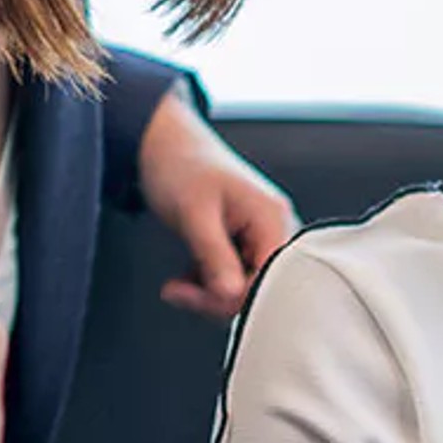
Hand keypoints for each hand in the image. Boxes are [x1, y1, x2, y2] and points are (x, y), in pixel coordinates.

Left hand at [141, 98, 298, 317]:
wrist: (167, 146)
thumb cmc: (181, 167)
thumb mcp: (194, 215)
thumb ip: (215, 256)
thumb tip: (231, 296)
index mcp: (272, 217)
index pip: (268, 280)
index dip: (230, 297)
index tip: (191, 296)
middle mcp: (275, 227)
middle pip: (259, 287)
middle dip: (215, 297)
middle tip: (177, 292)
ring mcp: (262, 235)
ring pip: (246, 286)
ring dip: (209, 292)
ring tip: (178, 284)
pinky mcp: (246, 242)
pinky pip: (237, 276)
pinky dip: (211, 282)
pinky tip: (189, 276)